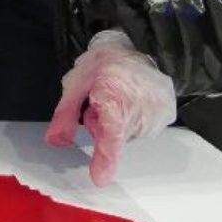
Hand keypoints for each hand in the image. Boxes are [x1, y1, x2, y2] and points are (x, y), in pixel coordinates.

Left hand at [44, 29, 175, 185]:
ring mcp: (156, 114)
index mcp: (115, 98)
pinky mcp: (166, 117)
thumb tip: (55, 141)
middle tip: (101, 99)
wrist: (143, 43)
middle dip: (101, 124)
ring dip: (118, 122)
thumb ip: (65, 115)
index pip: (109, 136)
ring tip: (119, 96)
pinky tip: (133, 100)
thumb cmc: (108, 60)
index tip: (100, 178)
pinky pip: (141, 129)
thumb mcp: (77, 82)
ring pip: (126, 134)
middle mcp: (140, 110)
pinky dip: (133, 119)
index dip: (104, 159)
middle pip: (111, 136)